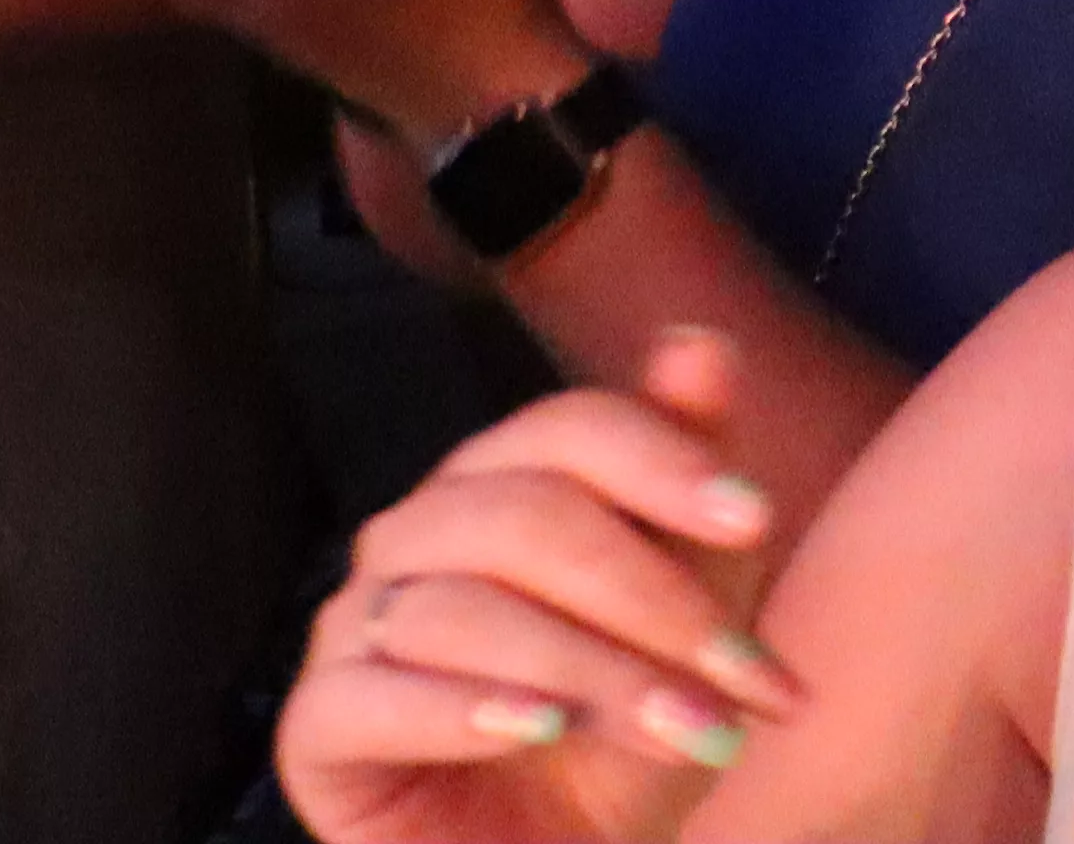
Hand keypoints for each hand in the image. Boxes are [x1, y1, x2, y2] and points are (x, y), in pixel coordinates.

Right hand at [278, 327, 803, 843]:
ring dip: (588, 669)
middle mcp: (416, 535)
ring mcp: (355, 627)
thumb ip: (689, 475)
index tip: (757, 519)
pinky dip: (462, 708)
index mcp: (500, 482)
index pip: (570, 429)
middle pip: (524, 516)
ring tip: (682, 727)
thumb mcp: (693, 605)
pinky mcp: (317, 729)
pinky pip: (371, 695)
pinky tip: (537, 728)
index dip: (664, 464)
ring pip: (462, 608)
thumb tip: (701, 343)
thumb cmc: (628, 731)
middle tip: (737, 674)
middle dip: (648, 595)